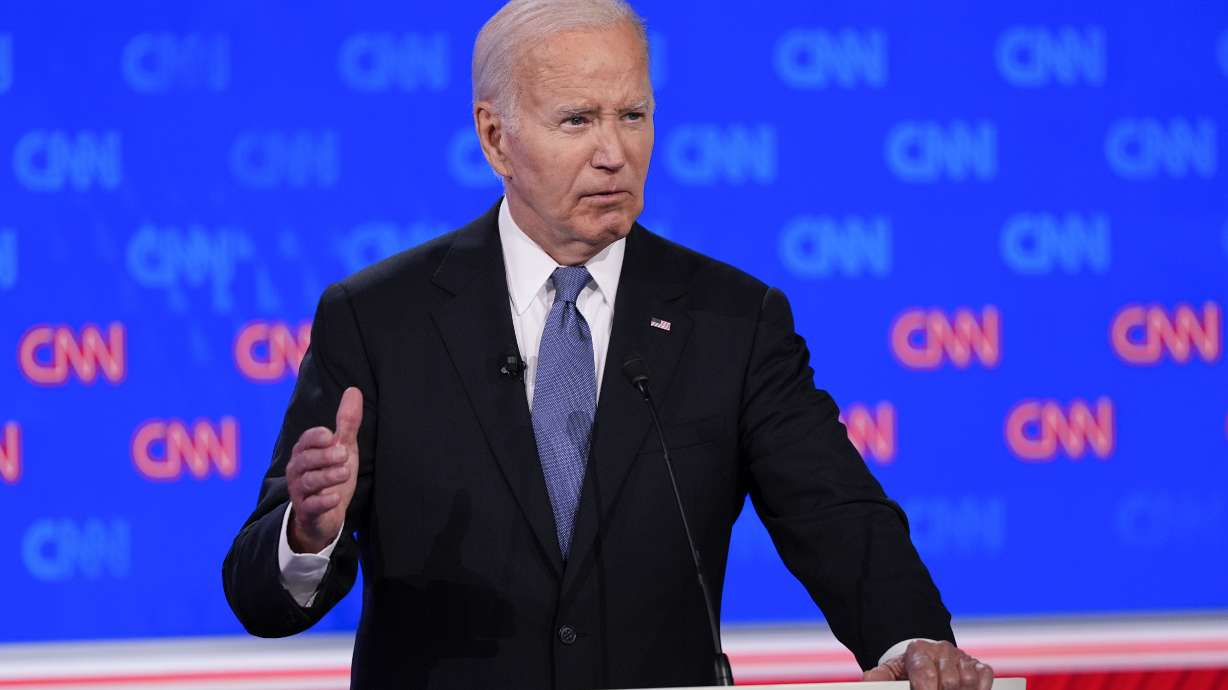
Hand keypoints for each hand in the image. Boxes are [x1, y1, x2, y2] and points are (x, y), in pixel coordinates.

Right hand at [286, 387, 362, 553]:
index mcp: (305, 453)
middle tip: (344, 453)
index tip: (330, 435)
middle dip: (323, 456)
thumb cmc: (332, 475)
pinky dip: (322, 502)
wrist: (326, 516)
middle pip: (305, 460)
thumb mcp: (343, 448)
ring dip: (326, 476)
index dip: (315, 437)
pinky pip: (311, 507)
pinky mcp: (307, 512)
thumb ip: (346, 422)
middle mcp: (298, 471)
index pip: (306, 441)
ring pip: (308, 482)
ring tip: (344, 472)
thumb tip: (353, 390)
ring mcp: (300, 492)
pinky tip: (334, 498)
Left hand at [863, 640, 992, 689]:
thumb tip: (869, 680)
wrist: (926, 660)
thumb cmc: (908, 671)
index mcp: (918, 651)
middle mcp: (941, 651)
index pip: (925, 674)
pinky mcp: (978, 665)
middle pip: (949, 682)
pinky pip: (984, 677)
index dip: (924, 689)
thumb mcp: (890, 673)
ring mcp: (961, 657)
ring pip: (967, 681)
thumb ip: (879, 678)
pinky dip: (979, 688)